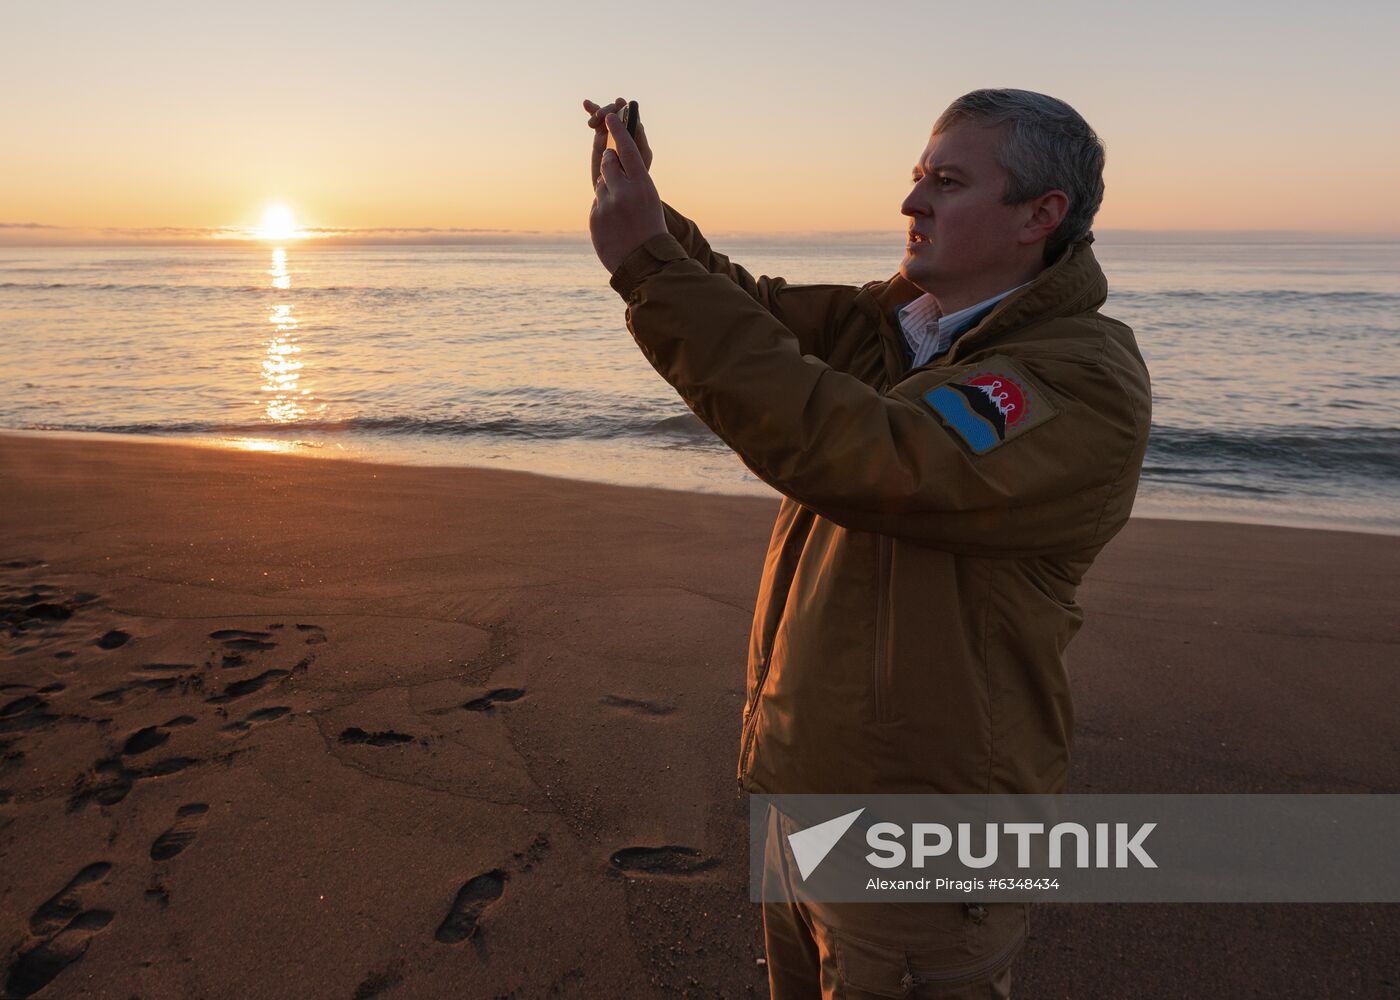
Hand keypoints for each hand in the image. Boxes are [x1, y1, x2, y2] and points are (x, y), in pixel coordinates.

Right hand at [583, 97, 652, 187]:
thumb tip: (614, 145)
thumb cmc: (628, 186)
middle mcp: (628, 135)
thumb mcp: (629, 173)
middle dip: (610, 112)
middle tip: (600, 118)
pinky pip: (599, 121)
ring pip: (609, 115)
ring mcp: (614, 135)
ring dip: (600, 112)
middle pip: (620, 114)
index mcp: (639, 143)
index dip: (625, 113)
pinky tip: (586, 103)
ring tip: (592, 122)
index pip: (634, 122)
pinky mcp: (602, 137)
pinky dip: (593, 110)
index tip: (614, 114)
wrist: (616, 194)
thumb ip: (625, 159)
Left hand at [588, 112, 665, 274]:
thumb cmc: (651, 231)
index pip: (628, 149)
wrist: (646, 264)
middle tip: (615, 173)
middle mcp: (624, 192)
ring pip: (600, 184)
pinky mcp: (595, 218)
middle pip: (607, 162)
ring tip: (620, 210)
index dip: (619, 130)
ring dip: (607, 191)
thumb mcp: (649, 202)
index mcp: (643, 185)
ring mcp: (607, 205)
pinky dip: (603, 210)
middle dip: (609, 163)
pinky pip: (596, 204)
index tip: (609, 115)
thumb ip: (631, 182)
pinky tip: (615, 225)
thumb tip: (608, 167)